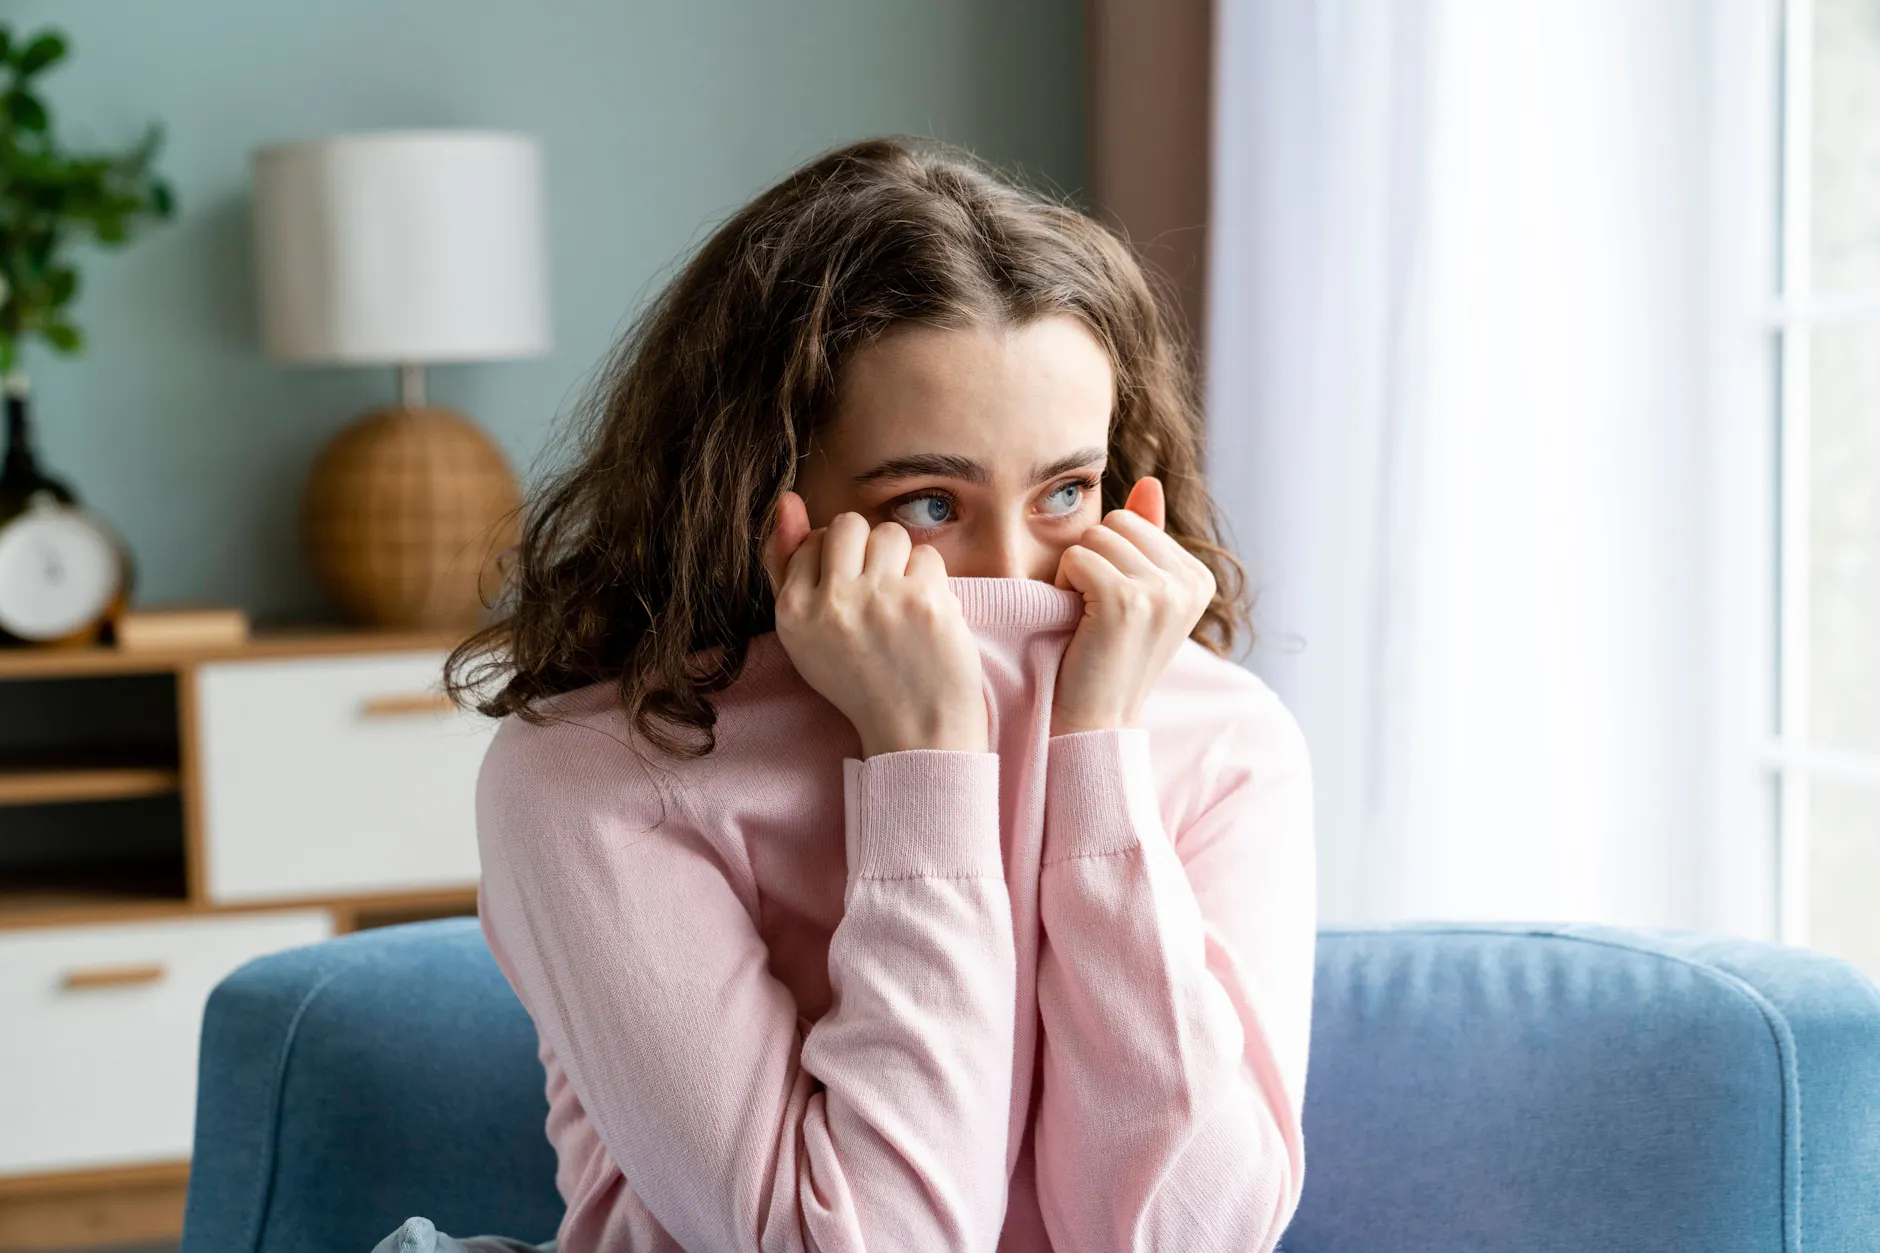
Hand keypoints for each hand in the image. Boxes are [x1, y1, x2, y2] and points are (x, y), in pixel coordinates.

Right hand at [764, 490, 988, 756]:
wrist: (916, 731)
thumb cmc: (862, 679)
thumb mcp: (807, 632)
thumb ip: (787, 565)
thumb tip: (787, 501)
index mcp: (792, 613)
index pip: (812, 542)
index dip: (839, 561)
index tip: (853, 595)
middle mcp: (830, 603)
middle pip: (849, 524)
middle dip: (868, 548)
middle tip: (880, 589)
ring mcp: (878, 600)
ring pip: (890, 533)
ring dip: (902, 560)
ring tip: (902, 600)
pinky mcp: (923, 601)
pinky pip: (927, 556)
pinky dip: (932, 582)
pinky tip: (926, 614)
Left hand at [1049, 477, 1214, 736]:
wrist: (1095, 720)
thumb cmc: (1107, 657)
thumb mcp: (1137, 594)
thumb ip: (1147, 537)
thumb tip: (1150, 482)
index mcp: (1200, 578)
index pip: (1134, 521)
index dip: (1109, 558)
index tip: (1116, 608)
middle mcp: (1190, 582)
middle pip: (1115, 523)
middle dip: (1093, 559)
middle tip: (1097, 612)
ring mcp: (1162, 591)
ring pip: (1094, 537)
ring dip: (1076, 574)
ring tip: (1089, 618)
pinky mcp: (1126, 600)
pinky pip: (1075, 557)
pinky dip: (1062, 586)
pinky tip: (1077, 622)